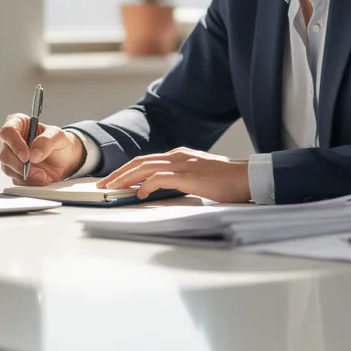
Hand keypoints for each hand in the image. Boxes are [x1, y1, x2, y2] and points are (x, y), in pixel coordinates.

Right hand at [0, 114, 84, 185]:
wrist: (65, 158)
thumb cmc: (58, 142)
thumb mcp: (58, 136)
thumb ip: (47, 141)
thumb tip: (34, 154)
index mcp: (18, 123)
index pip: (7, 132)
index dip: (15, 144)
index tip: (26, 156)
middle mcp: (10, 140)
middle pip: (4, 154)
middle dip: (20, 165)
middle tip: (35, 170)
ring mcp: (11, 157)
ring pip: (7, 169)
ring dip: (25, 175)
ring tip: (42, 175)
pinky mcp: (14, 171)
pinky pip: (15, 179)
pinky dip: (28, 182)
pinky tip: (40, 179)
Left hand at [99, 148, 250, 202]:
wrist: (248, 177)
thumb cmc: (227, 180)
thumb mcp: (199, 176)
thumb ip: (181, 178)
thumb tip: (162, 189)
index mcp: (179, 155)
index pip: (146, 160)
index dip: (127, 170)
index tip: (113, 180)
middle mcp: (177, 156)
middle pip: (140, 161)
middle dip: (118, 173)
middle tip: (102, 184)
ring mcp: (182, 164)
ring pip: (144, 168)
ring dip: (125, 178)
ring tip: (111, 189)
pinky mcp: (188, 176)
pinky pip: (159, 179)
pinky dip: (145, 186)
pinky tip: (138, 194)